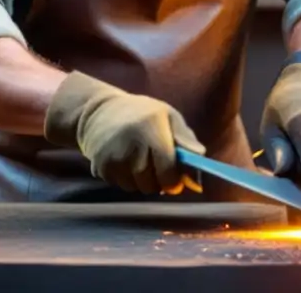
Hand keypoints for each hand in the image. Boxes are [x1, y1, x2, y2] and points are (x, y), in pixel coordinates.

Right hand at [43, 71, 204, 193]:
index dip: (174, 179)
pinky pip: (123, 187)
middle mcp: (129, 144)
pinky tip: (126, 162)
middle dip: (160, 181)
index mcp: (150, 129)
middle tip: (158, 166)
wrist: (99, 112)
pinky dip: (128, 180)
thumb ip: (185, 137)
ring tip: (140, 161)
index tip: (176, 180)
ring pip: (138, 188)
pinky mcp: (100, 168)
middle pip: (152, 183)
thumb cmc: (142, 114)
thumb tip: (201, 157)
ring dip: (144, 182)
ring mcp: (112, 158)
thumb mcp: (167, 116)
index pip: (167, 168)